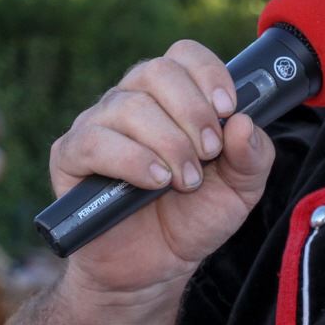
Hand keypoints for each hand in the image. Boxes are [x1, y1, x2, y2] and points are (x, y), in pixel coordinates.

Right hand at [48, 41, 275, 296]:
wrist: (155, 268)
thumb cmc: (193, 220)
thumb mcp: (240, 191)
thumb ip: (253, 156)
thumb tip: (245, 121)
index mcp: (172, 98)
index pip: (184, 55)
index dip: (209, 74)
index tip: (228, 109)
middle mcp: (131, 101)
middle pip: (156, 71)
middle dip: (193, 113)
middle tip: (208, 155)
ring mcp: (97, 125)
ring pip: (130, 106)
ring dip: (168, 143)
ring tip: (184, 182)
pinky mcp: (71, 156)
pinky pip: (94, 141)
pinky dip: (132, 160)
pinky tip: (154, 182)